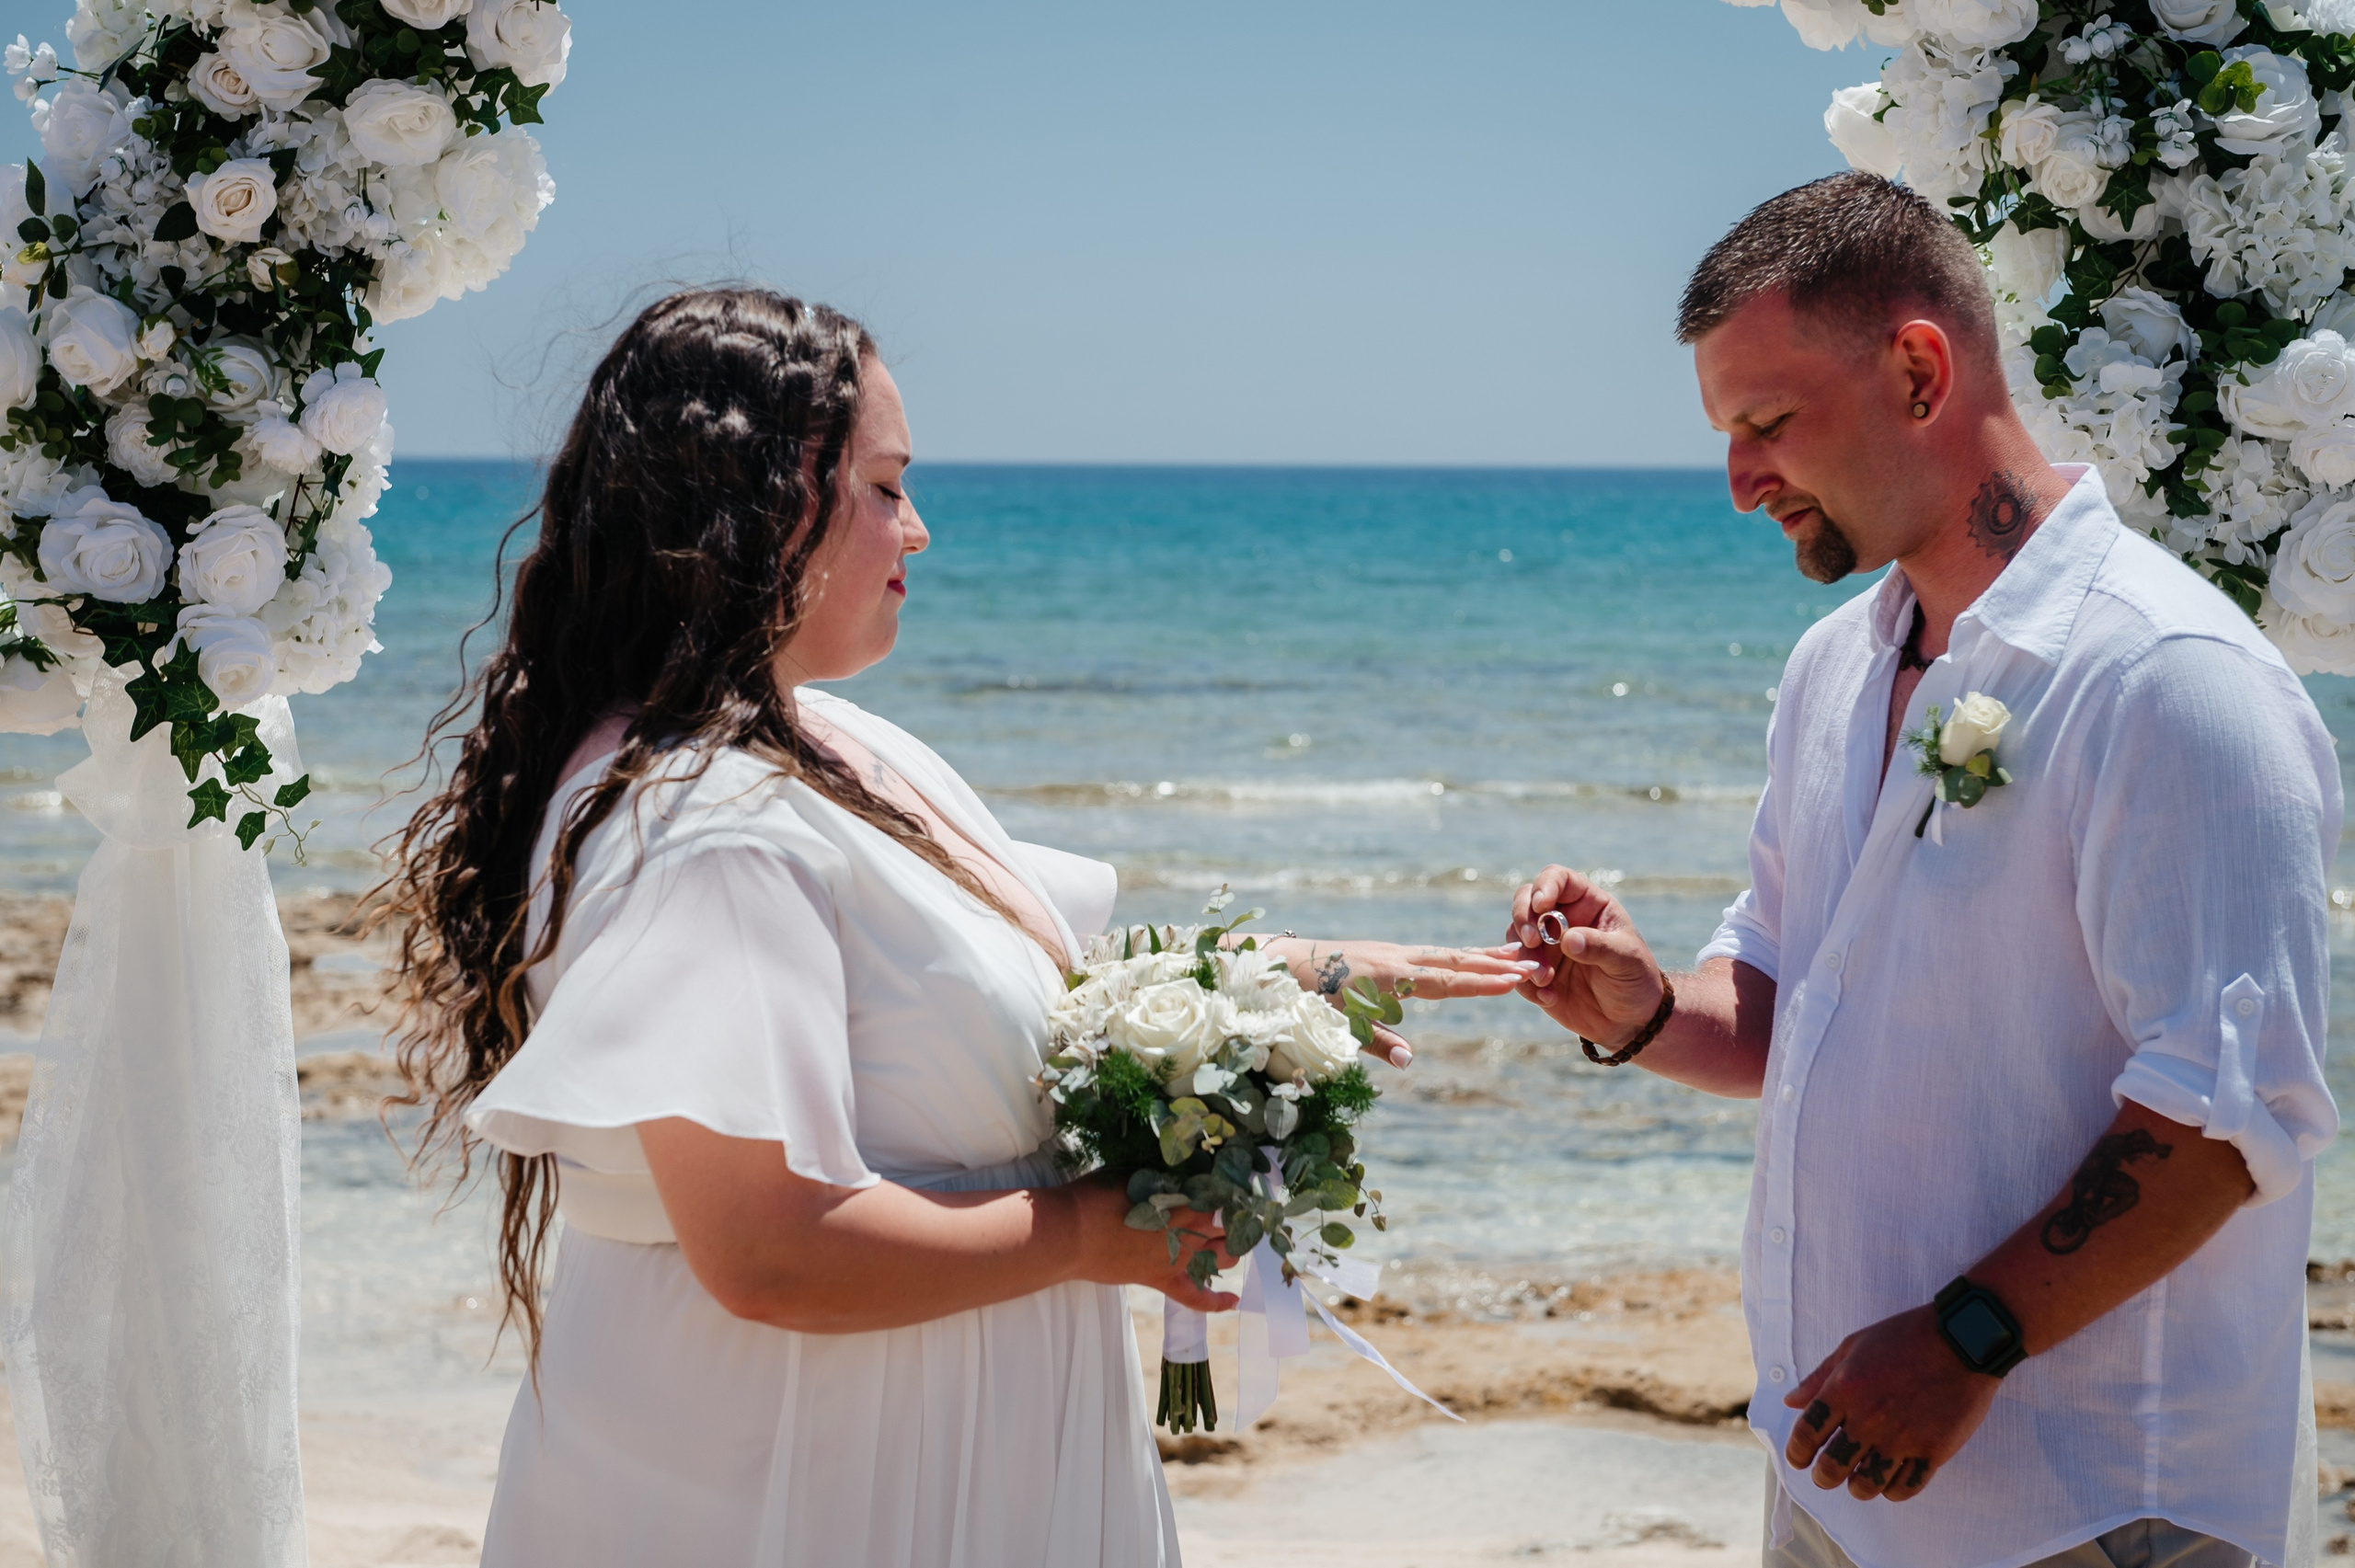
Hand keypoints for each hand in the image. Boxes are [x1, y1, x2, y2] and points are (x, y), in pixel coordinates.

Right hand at [1064, 1176, 1239, 1313]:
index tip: (1232, 1184)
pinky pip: (1196, 1298)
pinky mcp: (1162, 1280)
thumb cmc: (1099, 1195)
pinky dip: (1217, 1302)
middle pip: (1230, 1225)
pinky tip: (1233, 1299)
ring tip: (1225, 1240)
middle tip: (1229, 1210)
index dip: (1232, 1190)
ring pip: (1223, 1258)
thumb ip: (1167, 1177)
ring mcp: (1178, 1259)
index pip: (1225, 1195)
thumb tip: (1186, 1175)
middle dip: (1234, 1218)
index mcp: (1187, 1199)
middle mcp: (1190, 1230)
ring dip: (1229, 1249)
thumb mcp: (1137, 1173)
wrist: (1072, 1232)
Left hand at [1260, 938, 1538, 1066]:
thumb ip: (1375, 1041)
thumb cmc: (1304, 998)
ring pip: (1445, 953)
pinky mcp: (1384, 954)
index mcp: (1389, 976)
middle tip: (1532, 965)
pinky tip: (1469, 959)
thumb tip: (1410, 1060)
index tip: (1514, 981)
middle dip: (1493, 965)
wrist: (1278, 963)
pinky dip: (1456, 956)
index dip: (1481, 983)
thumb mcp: (1336, 1024)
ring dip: (1480, 956)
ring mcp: (1391, 953)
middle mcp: (1396, 958)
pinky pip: (1430, 953)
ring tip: (1514, 954)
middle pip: (1454, 961)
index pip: (1446, 980)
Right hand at [1506, 867, 1664, 1045]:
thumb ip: (1600, 947)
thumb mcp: (1627, 960)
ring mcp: (1546, 946)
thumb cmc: (1637, 980)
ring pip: (1516, 937)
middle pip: (1525, 902)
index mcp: (1587, 904)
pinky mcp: (1536, 973)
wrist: (1630, 1020)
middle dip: (1523, 919)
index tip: (1541, 906)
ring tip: (1546, 980)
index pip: (1557, 879)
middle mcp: (1561, 920)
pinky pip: (1516, 971)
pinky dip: (1526, 983)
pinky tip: (1550, 998)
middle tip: (1532, 941)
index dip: (1544, 886)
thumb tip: (1568, 939)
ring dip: (1524, 956)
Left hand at [1781, 1306, 1999, 1501]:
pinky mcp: (1934, 1451)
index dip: (1797, 1454)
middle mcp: (1869, 1418)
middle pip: (1832, 1468)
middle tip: (1827, 1475)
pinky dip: (1893, 1491)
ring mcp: (1902, 1437)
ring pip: (1867, 1486)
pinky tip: (1891, 1479)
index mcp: (1844, 1389)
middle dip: (1824, 1477)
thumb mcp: (1852, 1345)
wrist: (1962, 1339)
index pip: (1805, 1435)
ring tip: (1860, 1479)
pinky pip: (1905, 1489)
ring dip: (1858, 1487)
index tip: (1799, 1460)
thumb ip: (1819, 1377)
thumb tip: (1791, 1403)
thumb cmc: (1904, 1337)